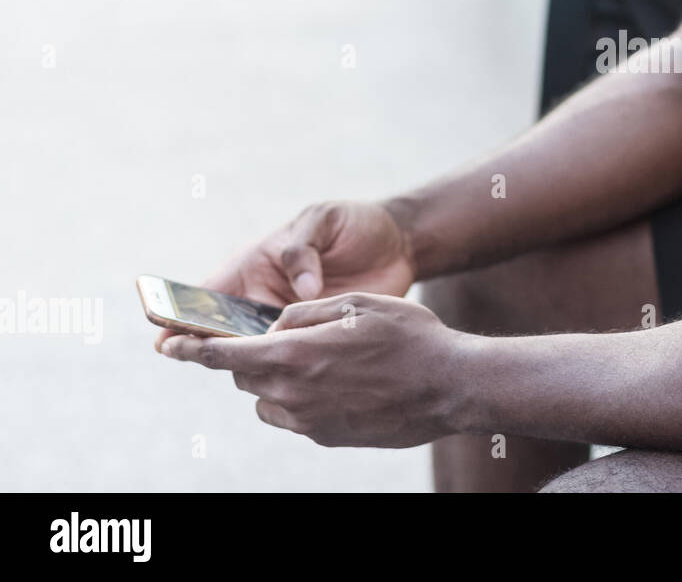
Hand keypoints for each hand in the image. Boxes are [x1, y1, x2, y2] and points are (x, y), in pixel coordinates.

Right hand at [153, 201, 415, 352]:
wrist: (399, 243)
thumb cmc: (353, 224)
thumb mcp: (324, 221)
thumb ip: (303, 248)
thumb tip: (302, 288)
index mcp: (255, 267)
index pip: (208, 295)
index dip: (183, 315)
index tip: (165, 336)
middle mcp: (264, 300)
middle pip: (224, 332)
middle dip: (209, 348)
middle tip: (202, 361)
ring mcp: (288, 323)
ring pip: (256, 351)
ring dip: (249, 363)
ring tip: (246, 374)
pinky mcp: (316, 339)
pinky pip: (292, 360)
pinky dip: (286, 370)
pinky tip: (288, 382)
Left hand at [161, 292, 464, 447]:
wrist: (452, 386)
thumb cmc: (410, 337)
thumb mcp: (358, 303)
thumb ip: (306, 312)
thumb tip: (276, 328)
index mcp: (295, 356)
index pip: (224, 356)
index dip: (192, 349)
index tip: (170, 345)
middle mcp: (293, 395)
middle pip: (246, 376)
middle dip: (254, 355)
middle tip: (284, 336)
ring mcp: (310, 422)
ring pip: (267, 400)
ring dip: (277, 379)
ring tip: (321, 359)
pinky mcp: (328, 437)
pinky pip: (296, 416)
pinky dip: (302, 397)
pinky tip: (343, 381)